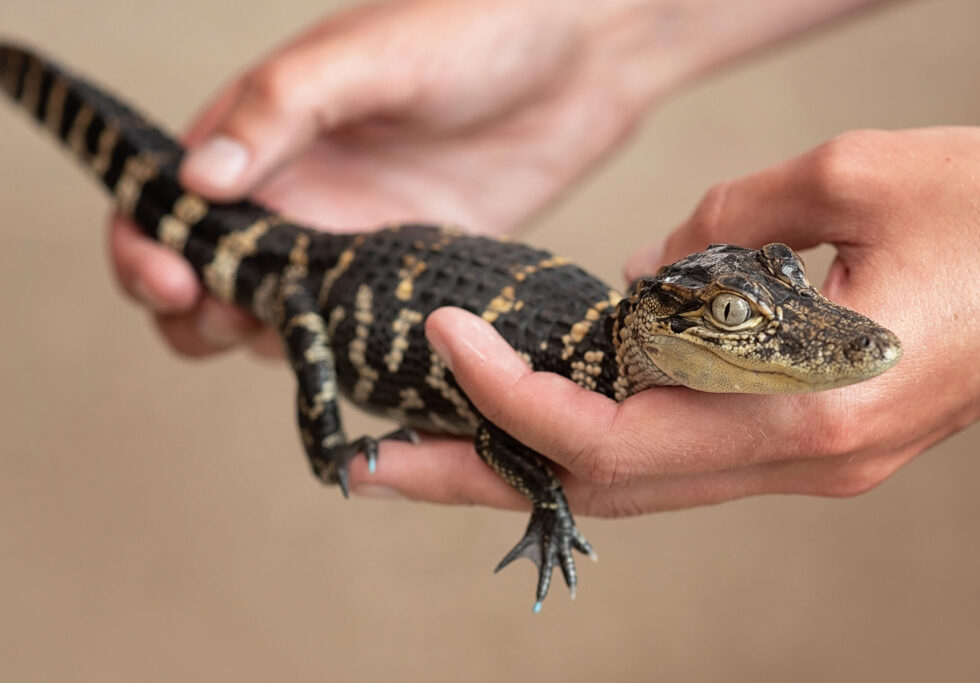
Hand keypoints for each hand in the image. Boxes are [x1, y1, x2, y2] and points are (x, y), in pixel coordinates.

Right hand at [109, 0, 684, 355]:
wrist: (579, 56)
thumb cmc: (474, 28)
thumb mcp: (367, 57)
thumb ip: (280, 111)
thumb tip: (196, 179)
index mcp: (260, 133)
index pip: (165, 203)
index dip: (147, 250)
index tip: (172, 282)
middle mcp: (295, 192)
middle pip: (207, 275)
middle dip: (196, 312)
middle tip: (232, 323)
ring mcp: (350, 236)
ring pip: (274, 311)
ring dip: (265, 338)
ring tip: (298, 338)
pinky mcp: (407, 268)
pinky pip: (353, 324)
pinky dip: (339, 347)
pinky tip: (356, 352)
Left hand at [353, 127, 979, 514]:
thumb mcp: (852, 176)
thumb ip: (724, 225)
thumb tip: (642, 275)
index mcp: (805, 410)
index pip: (612, 428)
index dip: (510, 395)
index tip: (439, 344)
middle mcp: (796, 462)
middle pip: (602, 485)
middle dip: (481, 474)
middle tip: (375, 467)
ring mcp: (804, 468)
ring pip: (636, 484)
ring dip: (529, 464)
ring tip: (431, 451)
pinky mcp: (810, 449)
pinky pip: (680, 458)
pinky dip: (598, 438)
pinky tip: (545, 413)